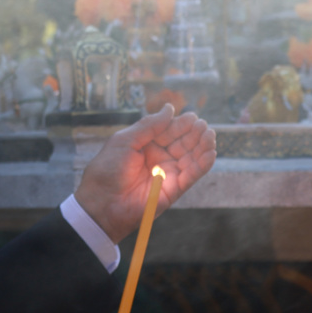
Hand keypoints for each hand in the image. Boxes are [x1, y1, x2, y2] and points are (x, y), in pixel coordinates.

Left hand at [73, 106, 216, 243]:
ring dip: (203, 146)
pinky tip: (211, 153)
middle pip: (183, 143)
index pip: (169, 131)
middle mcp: (159, 158)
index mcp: (146, 145)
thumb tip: (170, 109)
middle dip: (195, 134)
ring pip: (191, 158)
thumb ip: (148, 125)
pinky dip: (203, 165)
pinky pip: (192, 175)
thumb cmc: (107, 170)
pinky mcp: (174, 190)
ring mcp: (168, 174)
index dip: (181, 124)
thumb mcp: (124, 140)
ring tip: (209, 135)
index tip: (192, 116)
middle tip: (203, 126)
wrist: (101, 204)